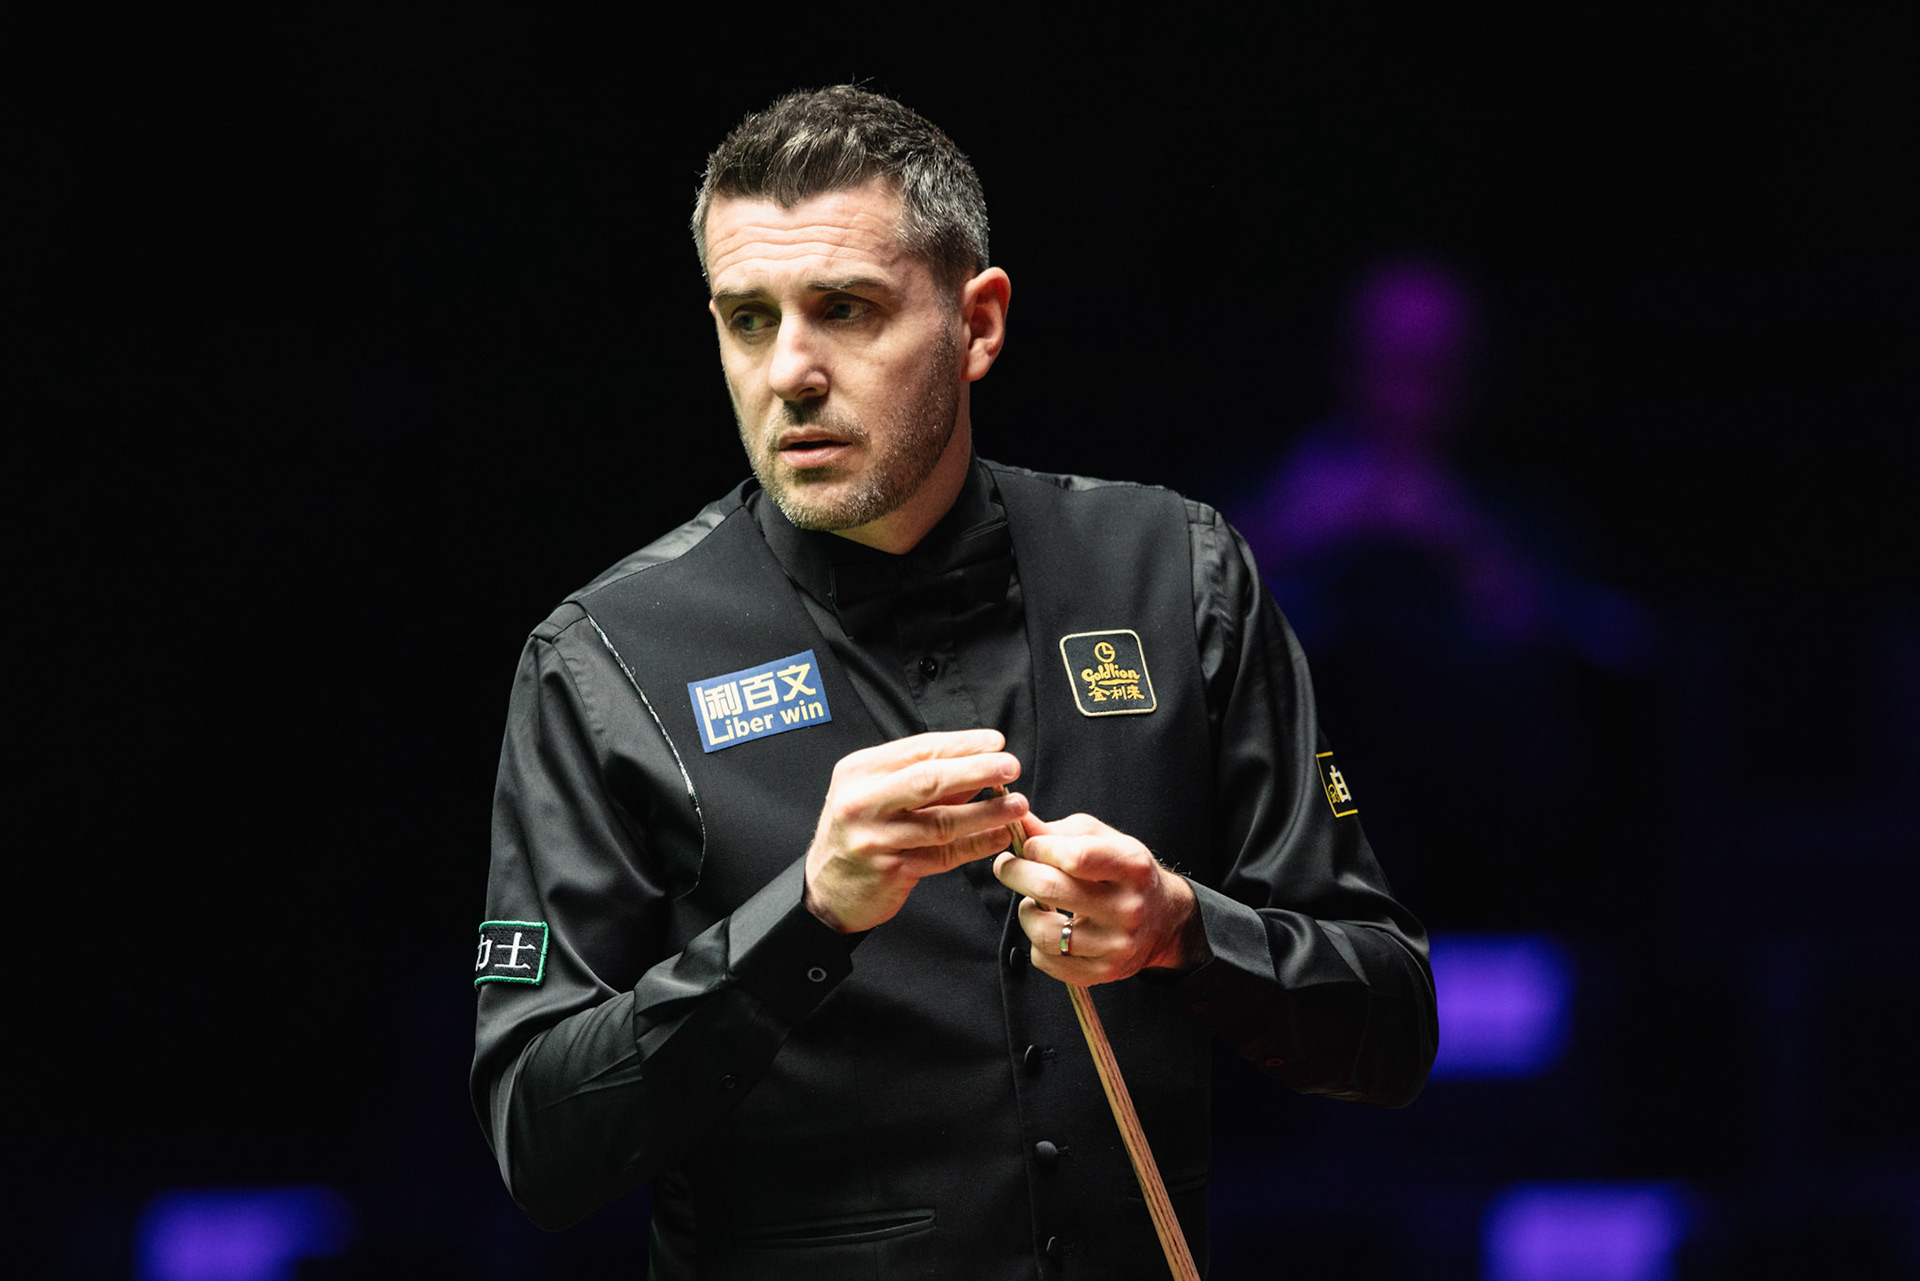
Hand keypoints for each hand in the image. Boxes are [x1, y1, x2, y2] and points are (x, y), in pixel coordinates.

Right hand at [804, 729, 1027, 933]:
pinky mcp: (891, 869)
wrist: (826, 888)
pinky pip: (943, 855)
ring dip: (986, 812)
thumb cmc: (858, 833)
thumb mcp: (876, 794)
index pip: (919, 749)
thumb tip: (977, 764)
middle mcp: (863, 801)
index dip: (961, 744)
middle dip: (976, 770)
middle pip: (929, 779)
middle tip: (1010, 766)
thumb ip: (921, 779)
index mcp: (860, 771)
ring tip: (1016, 805)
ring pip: (941, 821)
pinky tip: (998, 836)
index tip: (996, 742)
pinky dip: (975, 845)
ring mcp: (875, 837)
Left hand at [992, 811, 1209, 985]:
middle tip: (1006, 867)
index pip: (1075, 856)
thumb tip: (1018, 824)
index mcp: (1132, 866)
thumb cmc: (1123, 871)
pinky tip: (1048, 927)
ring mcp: (1117, 945)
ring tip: (1031, 902)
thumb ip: (1058, 832)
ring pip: (1044, 932)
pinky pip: (1047, 960)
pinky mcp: (1104, 972)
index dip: (1040, 848)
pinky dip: (1036, 943)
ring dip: (1025, 912)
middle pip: (1051, 890)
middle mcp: (1129, 908)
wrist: (1163, 919)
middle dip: (1016, 873)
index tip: (1027, 846)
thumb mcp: (1102, 840)